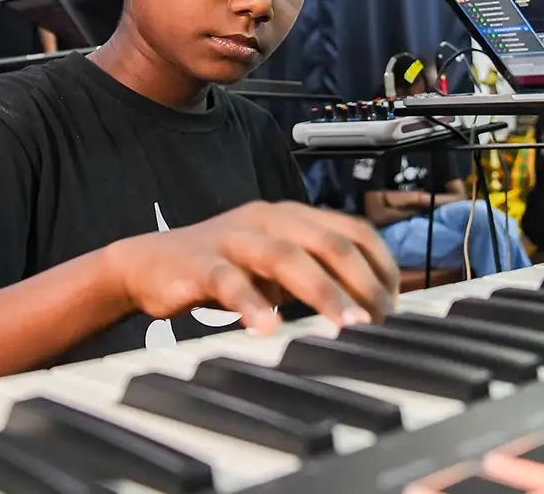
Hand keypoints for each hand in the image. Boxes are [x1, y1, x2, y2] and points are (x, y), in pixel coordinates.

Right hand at [104, 200, 399, 333]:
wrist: (146, 264)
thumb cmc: (220, 268)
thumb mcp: (275, 266)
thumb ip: (316, 275)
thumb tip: (370, 306)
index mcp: (292, 215)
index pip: (353, 229)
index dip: (382, 265)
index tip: (397, 303)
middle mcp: (268, 218)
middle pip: (329, 242)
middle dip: (362, 282)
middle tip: (380, 321)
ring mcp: (234, 238)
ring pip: (287, 257)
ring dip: (323, 292)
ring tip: (345, 325)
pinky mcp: (201, 263)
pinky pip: (230, 281)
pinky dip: (252, 305)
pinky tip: (268, 329)